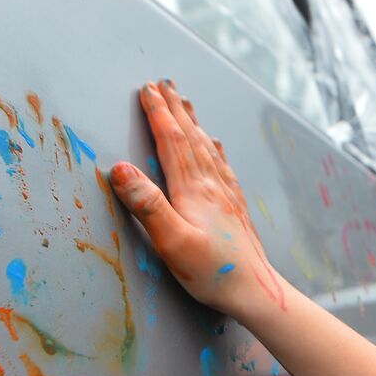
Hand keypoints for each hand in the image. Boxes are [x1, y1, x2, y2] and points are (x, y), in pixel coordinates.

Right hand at [110, 80, 286, 321]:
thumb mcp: (171, 241)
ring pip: (208, 148)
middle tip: (164, 83)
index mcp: (194, 190)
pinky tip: (216, 145)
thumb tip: (119, 168)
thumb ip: (147, 204)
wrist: (256, 292)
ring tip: (187, 103)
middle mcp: (213, 186)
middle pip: (192, 138)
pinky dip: (214, 148)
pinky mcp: (236, 209)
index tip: (146, 90)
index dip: (158, 114)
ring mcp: (228, 196)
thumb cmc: (211, 272)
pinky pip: (223, 167)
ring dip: (194, 123)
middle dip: (175, 109)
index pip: (172, 142)